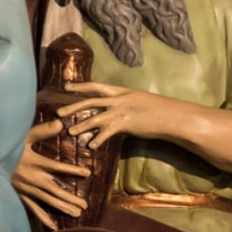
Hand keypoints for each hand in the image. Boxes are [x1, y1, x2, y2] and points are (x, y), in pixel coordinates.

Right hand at [12, 119, 90, 229]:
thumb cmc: (4, 147)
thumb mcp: (22, 136)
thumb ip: (41, 131)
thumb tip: (60, 123)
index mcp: (34, 163)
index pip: (57, 167)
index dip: (72, 170)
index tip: (87, 173)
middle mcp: (32, 178)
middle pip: (55, 190)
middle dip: (70, 197)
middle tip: (85, 205)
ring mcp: (26, 189)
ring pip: (47, 200)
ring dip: (62, 207)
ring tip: (77, 213)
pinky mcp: (20, 194)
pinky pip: (32, 208)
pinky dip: (42, 217)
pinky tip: (53, 226)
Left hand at [57, 81, 174, 150]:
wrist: (172, 116)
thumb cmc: (157, 109)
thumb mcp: (137, 100)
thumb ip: (122, 103)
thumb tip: (111, 109)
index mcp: (121, 91)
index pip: (96, 86)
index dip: (80, 86)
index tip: (66, 86)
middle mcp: (119, 99)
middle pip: (90, 101)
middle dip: (73, 107)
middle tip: (58, 112)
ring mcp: (122, 111)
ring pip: (96, 118)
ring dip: (82, 126)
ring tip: (70, 132)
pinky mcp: (127, 124)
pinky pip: (108, 132)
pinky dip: (98, 139)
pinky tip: (91, 146)